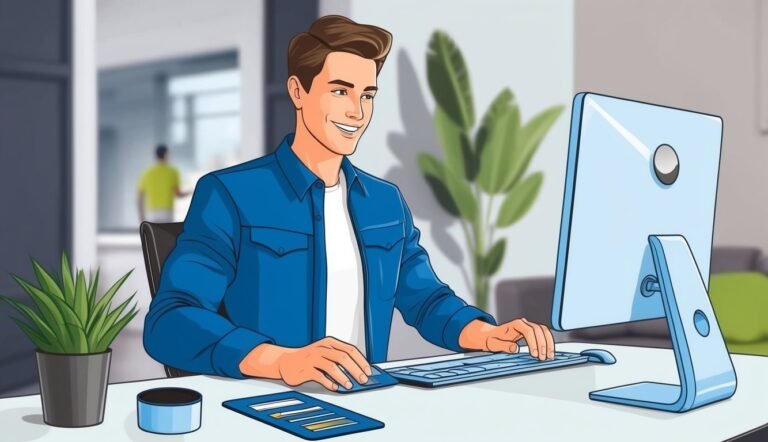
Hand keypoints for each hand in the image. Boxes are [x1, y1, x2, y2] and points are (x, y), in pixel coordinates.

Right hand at [238, 337, 372, 390]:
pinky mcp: (305, 369)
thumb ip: (340, 359)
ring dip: (343, 376)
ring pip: (332, 366)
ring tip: (349, 385)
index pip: (350, 350)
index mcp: (329, 343)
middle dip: (355, 370)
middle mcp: (322, 348)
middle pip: (343, 357)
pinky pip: (319, 376)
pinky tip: (335, 387)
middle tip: (362, 380)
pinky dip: (329, 382)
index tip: (368, 371)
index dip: (361, 361)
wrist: (285, 361)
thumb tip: (358, 372)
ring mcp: (313, 358)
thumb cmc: (309, 358)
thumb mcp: (325, 353)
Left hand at [458, 318, 555, 360]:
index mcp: (515, 324)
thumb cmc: (492, 339)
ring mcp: (529, 326)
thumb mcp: (494, 344)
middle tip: (543, 358)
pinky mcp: (532, 331)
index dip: (533, 342)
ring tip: (549, 356)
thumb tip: (515, 348)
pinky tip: (549, 351)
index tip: (534, 354)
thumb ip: (503, 345)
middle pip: (538, 330)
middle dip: (543, 344)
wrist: (492, 336)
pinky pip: (544, 334)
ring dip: (548, 343)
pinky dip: (548, 342)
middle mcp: (523, 323)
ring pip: (543, 330)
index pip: (528, 331)